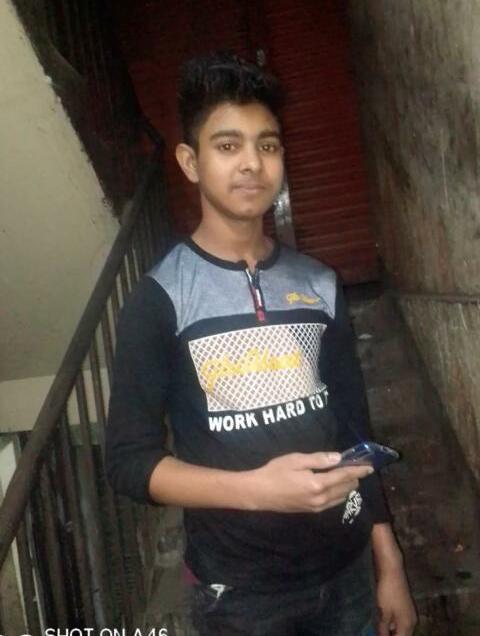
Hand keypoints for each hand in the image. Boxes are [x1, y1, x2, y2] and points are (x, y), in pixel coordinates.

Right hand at [250, 451, 373, 512]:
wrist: (259, 493)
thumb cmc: (275, 472)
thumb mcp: (296, 460)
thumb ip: (318, 459)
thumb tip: (338, 458)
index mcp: (318, 484)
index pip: (344, 476)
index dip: (358, 470)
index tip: (369, 465)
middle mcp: (321, 499)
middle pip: (346, 488)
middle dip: (355, 478)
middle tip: (358, 466)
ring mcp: (317, 507)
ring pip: (341, 497)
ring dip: (348, 486)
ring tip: (350, 475)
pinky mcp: (312, 510)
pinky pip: (333, 502)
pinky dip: (339, 493)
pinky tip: (337, 486)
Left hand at [376, 564, 416, 634]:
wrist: (392, 569)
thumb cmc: (387, 592)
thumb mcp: (383, 613)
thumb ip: (383, 630)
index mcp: (408, 625)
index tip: (379, 635)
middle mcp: (412, 621)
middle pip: (402, 635)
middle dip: (391, 635)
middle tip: (378, 632)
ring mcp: (409, 613)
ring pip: (400, 629)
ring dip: (391, 631)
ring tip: (379, 629)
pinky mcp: (405, 606)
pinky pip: (399, 621)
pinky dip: (392, 624)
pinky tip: (382, 621)